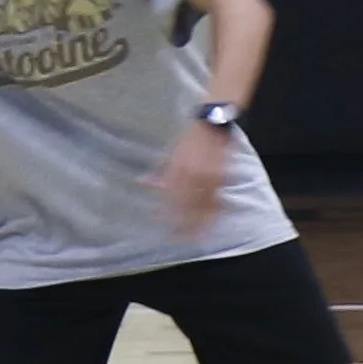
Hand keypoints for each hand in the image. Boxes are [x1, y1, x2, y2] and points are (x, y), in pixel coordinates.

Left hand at [151, 120, 230, 236]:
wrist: (210, 124)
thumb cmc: (187, 140)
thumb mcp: (169, 153)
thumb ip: (158, 171)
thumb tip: (142, 183)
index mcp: (176, 168)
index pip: (168, 197)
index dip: (165, 213)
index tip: (162, 225)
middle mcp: (192, 175)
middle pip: (185, 206)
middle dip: (181, 224)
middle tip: (176, 239)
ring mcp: (208, 177)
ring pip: (201, 206)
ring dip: (197, 224)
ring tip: (193, 238)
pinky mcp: (220, 178)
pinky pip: (216, 200)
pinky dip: (212, 214)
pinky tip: (209, 224)